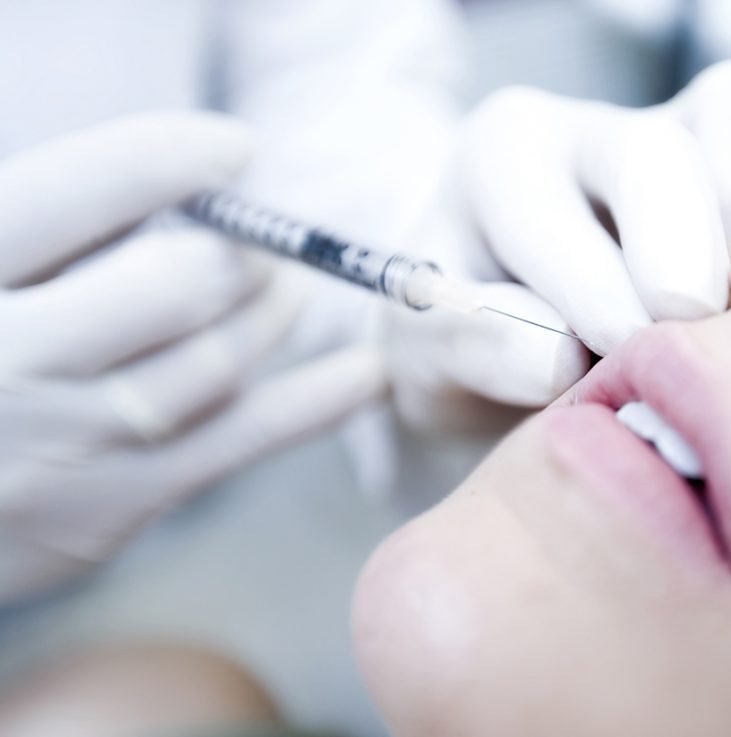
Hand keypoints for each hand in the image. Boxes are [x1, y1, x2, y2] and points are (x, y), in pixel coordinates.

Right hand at [0, 112, 386, 603]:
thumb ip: (56, 231)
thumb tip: (186, 178)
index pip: (80, 192)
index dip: (173, 157)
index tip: (235, 146)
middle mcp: (4, 361)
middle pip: (175, 284)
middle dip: (241, 252)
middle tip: (263, 245)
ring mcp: (61, 444)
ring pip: (217, 361)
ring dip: (273, 314)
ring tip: (286, 292)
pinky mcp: (108, 509)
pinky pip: (241, 440)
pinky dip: (318, 401)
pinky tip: (368, 374)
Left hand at [385, 61, 730, 433]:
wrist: (509, 317)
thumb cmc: (467, 331)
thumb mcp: (428, 349)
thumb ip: (474, 344)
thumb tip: (561, 356)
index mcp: (505, 158)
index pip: (548, 204)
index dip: (587, 287)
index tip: (606, 356)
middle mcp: (599, 134)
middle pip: (660, 157)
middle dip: (677, 254)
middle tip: (684, 332)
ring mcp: (691, 144)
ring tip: (729, 336)